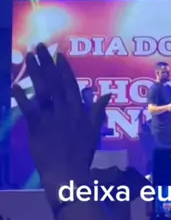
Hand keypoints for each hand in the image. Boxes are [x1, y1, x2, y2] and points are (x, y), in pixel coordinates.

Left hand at [11, 44, 110, 188]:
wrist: (68, 173)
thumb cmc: (82, 154)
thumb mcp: (94, 130)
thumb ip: (98, 110)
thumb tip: (107, 94)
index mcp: (78, 110)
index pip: (70, 84)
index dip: (63, 68)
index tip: (58, 54)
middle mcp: (64, 109)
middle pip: (55, 81)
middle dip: (46, 63)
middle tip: (40, 46)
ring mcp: (50, 117)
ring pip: (43, 90)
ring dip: (35, 72)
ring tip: (29, 57)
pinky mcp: (37, 127)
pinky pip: (29, 110)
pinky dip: (22, 98)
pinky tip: (14, 86)